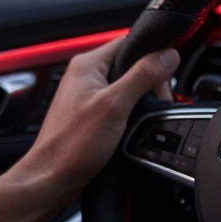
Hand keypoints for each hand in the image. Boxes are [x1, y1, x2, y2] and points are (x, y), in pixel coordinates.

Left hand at [14, 37, 179, 201]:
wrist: (52, 179)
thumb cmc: (72, 145)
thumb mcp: (115, 106)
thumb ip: (143, 76)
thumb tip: (168, 55)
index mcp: (88, 65)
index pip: (130, 42)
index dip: (153, 55)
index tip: (167, 73)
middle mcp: (86, 76)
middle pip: (132, 65)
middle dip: (150, 84)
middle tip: (155, 104)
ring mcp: (88, 96)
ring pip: (128, 88)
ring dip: (141, 102)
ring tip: (139, 120)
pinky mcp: (92, 115)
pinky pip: (121, 105)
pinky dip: (132, 115)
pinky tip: (131, 129)